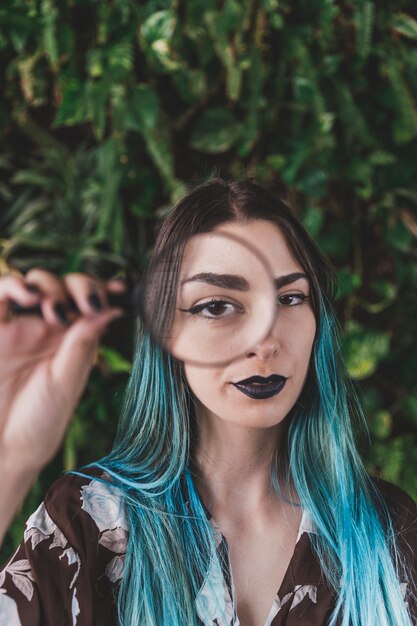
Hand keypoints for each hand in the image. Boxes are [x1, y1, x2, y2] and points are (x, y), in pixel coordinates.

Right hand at [0, 269, 125, 473]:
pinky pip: (3, 293)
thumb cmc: (39, 422)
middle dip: (82, 286)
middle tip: (88, 305)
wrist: (3, 449)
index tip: (119, 288)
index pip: (91, 303)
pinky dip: (16, 286)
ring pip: (39, 282)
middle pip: (68, 285)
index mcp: (74, 340)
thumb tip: (113, 309)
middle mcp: (49, 328)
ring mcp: (21, 325)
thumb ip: (84, 343)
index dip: (104, 291)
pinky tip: (30, 296)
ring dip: (53, 286)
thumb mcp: (67, 381)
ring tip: (59, 311)